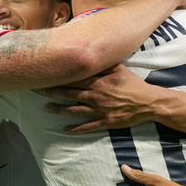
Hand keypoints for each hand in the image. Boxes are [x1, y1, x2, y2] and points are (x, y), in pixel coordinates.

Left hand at [42, 65, 161, 133]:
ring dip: (59, 109)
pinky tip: (64, 130)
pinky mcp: (105, 122)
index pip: (73, 78)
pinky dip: (75, 129)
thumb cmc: (134, 84)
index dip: (58, 77)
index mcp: (98, 81)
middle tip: (38, 91)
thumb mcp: (120, 69)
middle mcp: (95, 95)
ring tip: (46, 109)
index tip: (45, 75)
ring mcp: (99, 110)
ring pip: (74, 110)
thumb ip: (104, 64)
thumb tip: (92, 55)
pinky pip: (87, 126)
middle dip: (52, 92)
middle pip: (69, 93)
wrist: (148, 102)